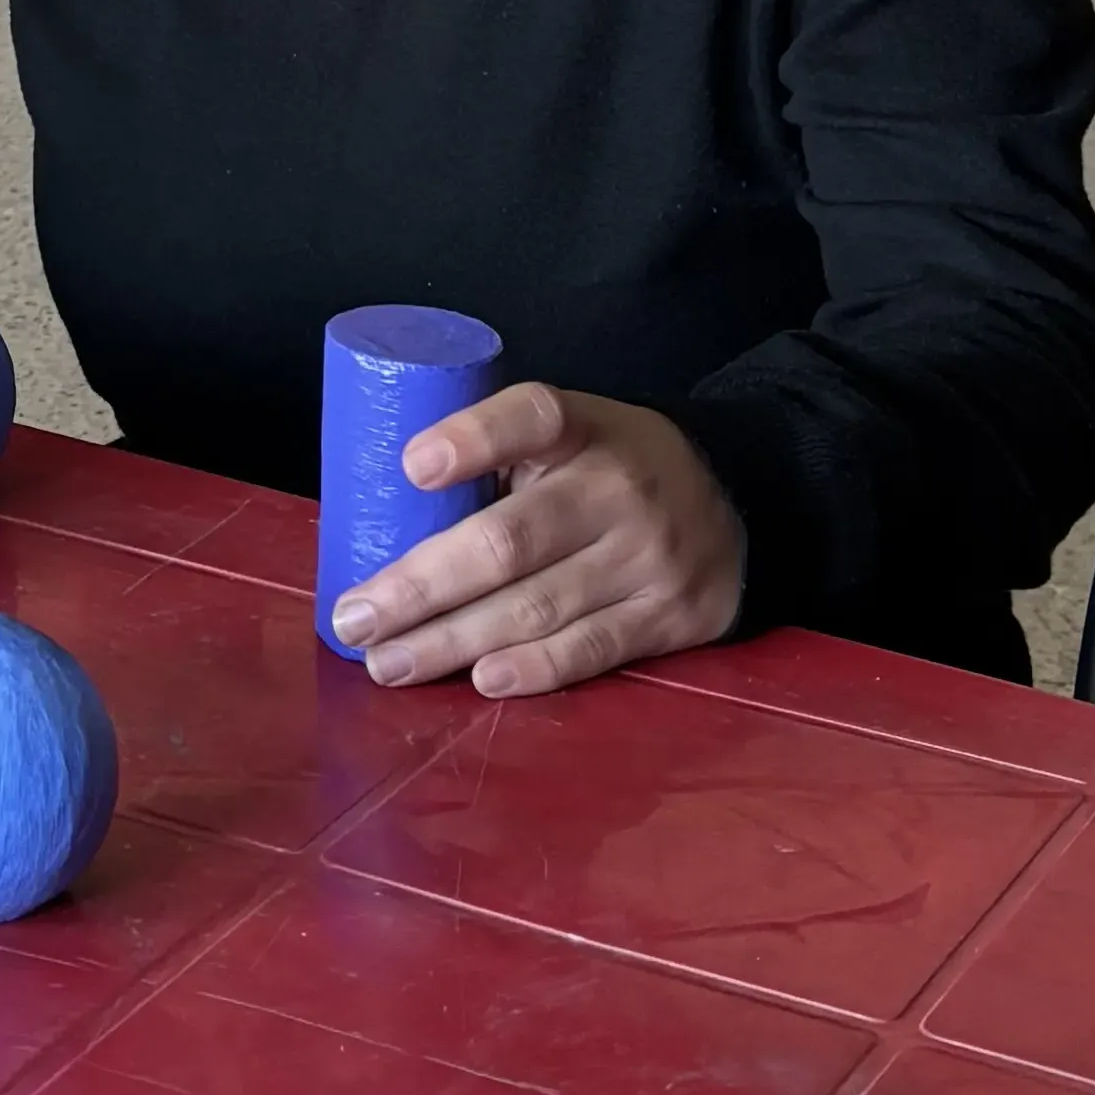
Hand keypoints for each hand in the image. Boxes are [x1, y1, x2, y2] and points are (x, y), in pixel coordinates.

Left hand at [326, 382, 747, 700]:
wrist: (740, 503)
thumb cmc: (610, 470)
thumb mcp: (570, 438)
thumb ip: (500, 466)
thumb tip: (384, 524)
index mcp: (582, 426)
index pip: (529, 416)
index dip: (473, 439)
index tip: (412, 467)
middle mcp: (618, 488)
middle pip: (507, 541)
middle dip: (420, 587)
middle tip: (353, 620)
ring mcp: (648, 556)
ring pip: (537, 606)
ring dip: (452, 641)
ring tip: (389, 662)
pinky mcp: (671, 615)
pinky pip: (590, 648)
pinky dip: (533, 668)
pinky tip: (479, 679)